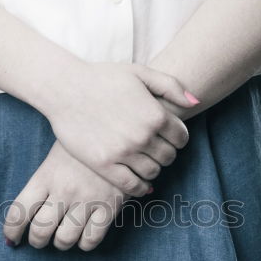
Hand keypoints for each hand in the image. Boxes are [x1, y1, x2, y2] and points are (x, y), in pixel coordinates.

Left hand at [2, 141, 126, 250]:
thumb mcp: (56, 156)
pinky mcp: (109, 207)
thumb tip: (28, 211)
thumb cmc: (82, 146)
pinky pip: (91, 240)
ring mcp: (87, 200)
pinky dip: (84, 244)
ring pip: (65, 239)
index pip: (19, 212)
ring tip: (62, 238)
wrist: (119, 134)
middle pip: (40, 231)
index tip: (12, 237)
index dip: (12, 231)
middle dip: (36, 241)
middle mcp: (64, 191)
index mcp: (46, 176)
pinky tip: (84, 235)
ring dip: (60, 244)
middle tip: (39, 239)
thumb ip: (43, 182)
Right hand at [37, 61, 197, 196]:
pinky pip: (132, 185)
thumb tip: (196, 102)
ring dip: (152, 169)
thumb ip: (171, 85)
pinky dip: (139, 187)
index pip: (182, 138)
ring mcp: (124, 152)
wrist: (65, 88)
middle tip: (154, 149)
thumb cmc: (102, 77)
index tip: (167, 137)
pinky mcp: (104, 165)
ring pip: (153, 172)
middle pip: (169, 157)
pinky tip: (138, 182)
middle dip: (165, 153)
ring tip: (143, 161)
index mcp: (156, 114)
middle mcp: (143, 135)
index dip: (177, 138)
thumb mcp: (140, 72)